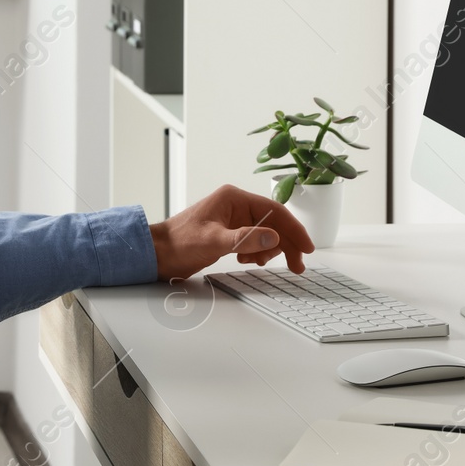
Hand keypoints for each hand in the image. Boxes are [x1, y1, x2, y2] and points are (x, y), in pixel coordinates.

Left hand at [149, 184, 315, 279]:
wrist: (157, 253)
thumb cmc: (179, 243)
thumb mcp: (214, 242)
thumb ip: (245, 239)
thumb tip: (275, 237)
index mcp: (234, 198)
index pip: (275, 211)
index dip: (294, 229)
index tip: (308, 248)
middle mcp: (236, 206)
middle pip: (274, 223)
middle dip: (286, 244)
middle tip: (297, 266)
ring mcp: (233, 219)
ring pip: (265, 234)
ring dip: (268, 250)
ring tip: (256, 262)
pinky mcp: (229, 233)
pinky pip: (253, 241)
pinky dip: (256, 252)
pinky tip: (246, 260)